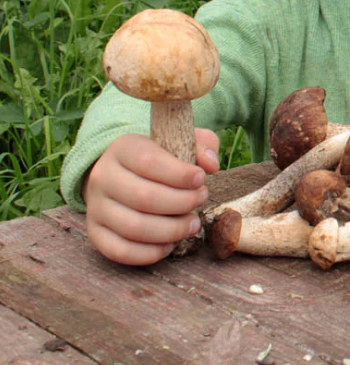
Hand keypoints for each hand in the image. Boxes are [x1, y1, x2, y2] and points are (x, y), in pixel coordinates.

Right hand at [83, 128, 219, 265]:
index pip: (149, 161)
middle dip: (181, 203)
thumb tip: (211, 165)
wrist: (121, 173)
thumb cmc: (160, 158)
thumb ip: (202, 144)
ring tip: (192, 224)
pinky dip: (149, 253)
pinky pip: (119, 250)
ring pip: (134, 227)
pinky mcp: (95, 232)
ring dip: (171, 231)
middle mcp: (103, 177)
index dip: (179, 174)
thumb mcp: (180, 140)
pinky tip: (169, 245)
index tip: (201, 179)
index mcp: (123, 148)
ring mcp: (96, 207)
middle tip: (201, 200)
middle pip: (144, 197)